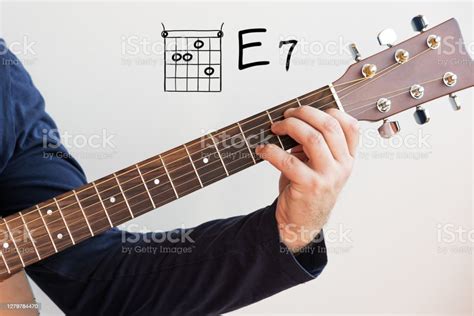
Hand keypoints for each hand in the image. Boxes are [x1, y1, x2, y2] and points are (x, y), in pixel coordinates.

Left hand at [255, 106, 358, 250]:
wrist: (301, 222)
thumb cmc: (307, 190)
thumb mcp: (319, 165)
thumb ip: (315, 144)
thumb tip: (294, 120)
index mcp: (348, 158)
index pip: (350, 126)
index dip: (328, 112)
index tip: (306, 112)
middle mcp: (342, 166)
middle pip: (328, 126)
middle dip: (303, 114)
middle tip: (286, 116)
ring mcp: (328, 176)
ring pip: (312, 138)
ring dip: (289, 127)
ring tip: (275, 128)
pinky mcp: (309, 185)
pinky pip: (289, 160)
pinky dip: (272, 151)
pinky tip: (264, 150)